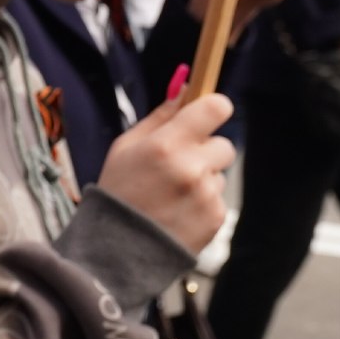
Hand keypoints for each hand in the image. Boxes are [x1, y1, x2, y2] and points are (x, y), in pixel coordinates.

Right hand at [98, 92, 235, 252]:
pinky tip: (178, 211)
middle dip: (205, 152)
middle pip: (224, 144)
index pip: (215, 108)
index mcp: (165, 144)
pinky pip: (218, 198)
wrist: (116, 249)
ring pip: (219, 173)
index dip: (214, 109)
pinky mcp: (216, 217)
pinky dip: (202, 203)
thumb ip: (159, 117)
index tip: (207, 115)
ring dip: (203, 179)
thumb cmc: (117, 191)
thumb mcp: (125, 148)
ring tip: (173, 195)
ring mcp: (206, 194)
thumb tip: (185, 89)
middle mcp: (191, 167)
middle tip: (179, 166)